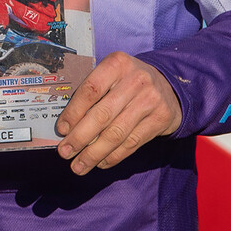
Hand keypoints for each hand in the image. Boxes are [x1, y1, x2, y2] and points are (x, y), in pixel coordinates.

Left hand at [54, 54, 182, 176]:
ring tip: (78, 166)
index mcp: (117, 64)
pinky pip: (132, 143)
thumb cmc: (127, 82)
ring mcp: (151, 100)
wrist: (168, 86)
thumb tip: (66, 127)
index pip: (90, 90)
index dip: (73, 113)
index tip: (61, 130)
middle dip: (80, 138)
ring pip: (116, 133)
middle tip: (64, 152)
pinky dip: (113, 156)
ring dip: (94, 154)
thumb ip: (91, 94)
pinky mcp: (161, 119)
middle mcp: (136, 80)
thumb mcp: (111, 76)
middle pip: (102, 115)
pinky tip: (100, 163)